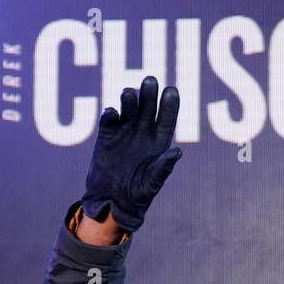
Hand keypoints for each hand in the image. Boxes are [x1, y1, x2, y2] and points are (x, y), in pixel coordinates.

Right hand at [82, 75, 181, 232]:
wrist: (111, 201)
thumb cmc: (137, 196)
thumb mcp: (151, 184)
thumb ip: (163, 169)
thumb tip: (177, 152)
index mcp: (158, 142)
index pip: (167, 118)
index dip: (170, 104)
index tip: (171, 91)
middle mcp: (143, 132)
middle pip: (148, 107)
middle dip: (149, 94)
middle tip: (149, 81)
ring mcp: (124, 131)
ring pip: (129, 108)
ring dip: (130, 100)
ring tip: (129, 94)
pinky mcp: (106, 135)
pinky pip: (109, 120)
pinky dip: (110, 114)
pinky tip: (112, 113)